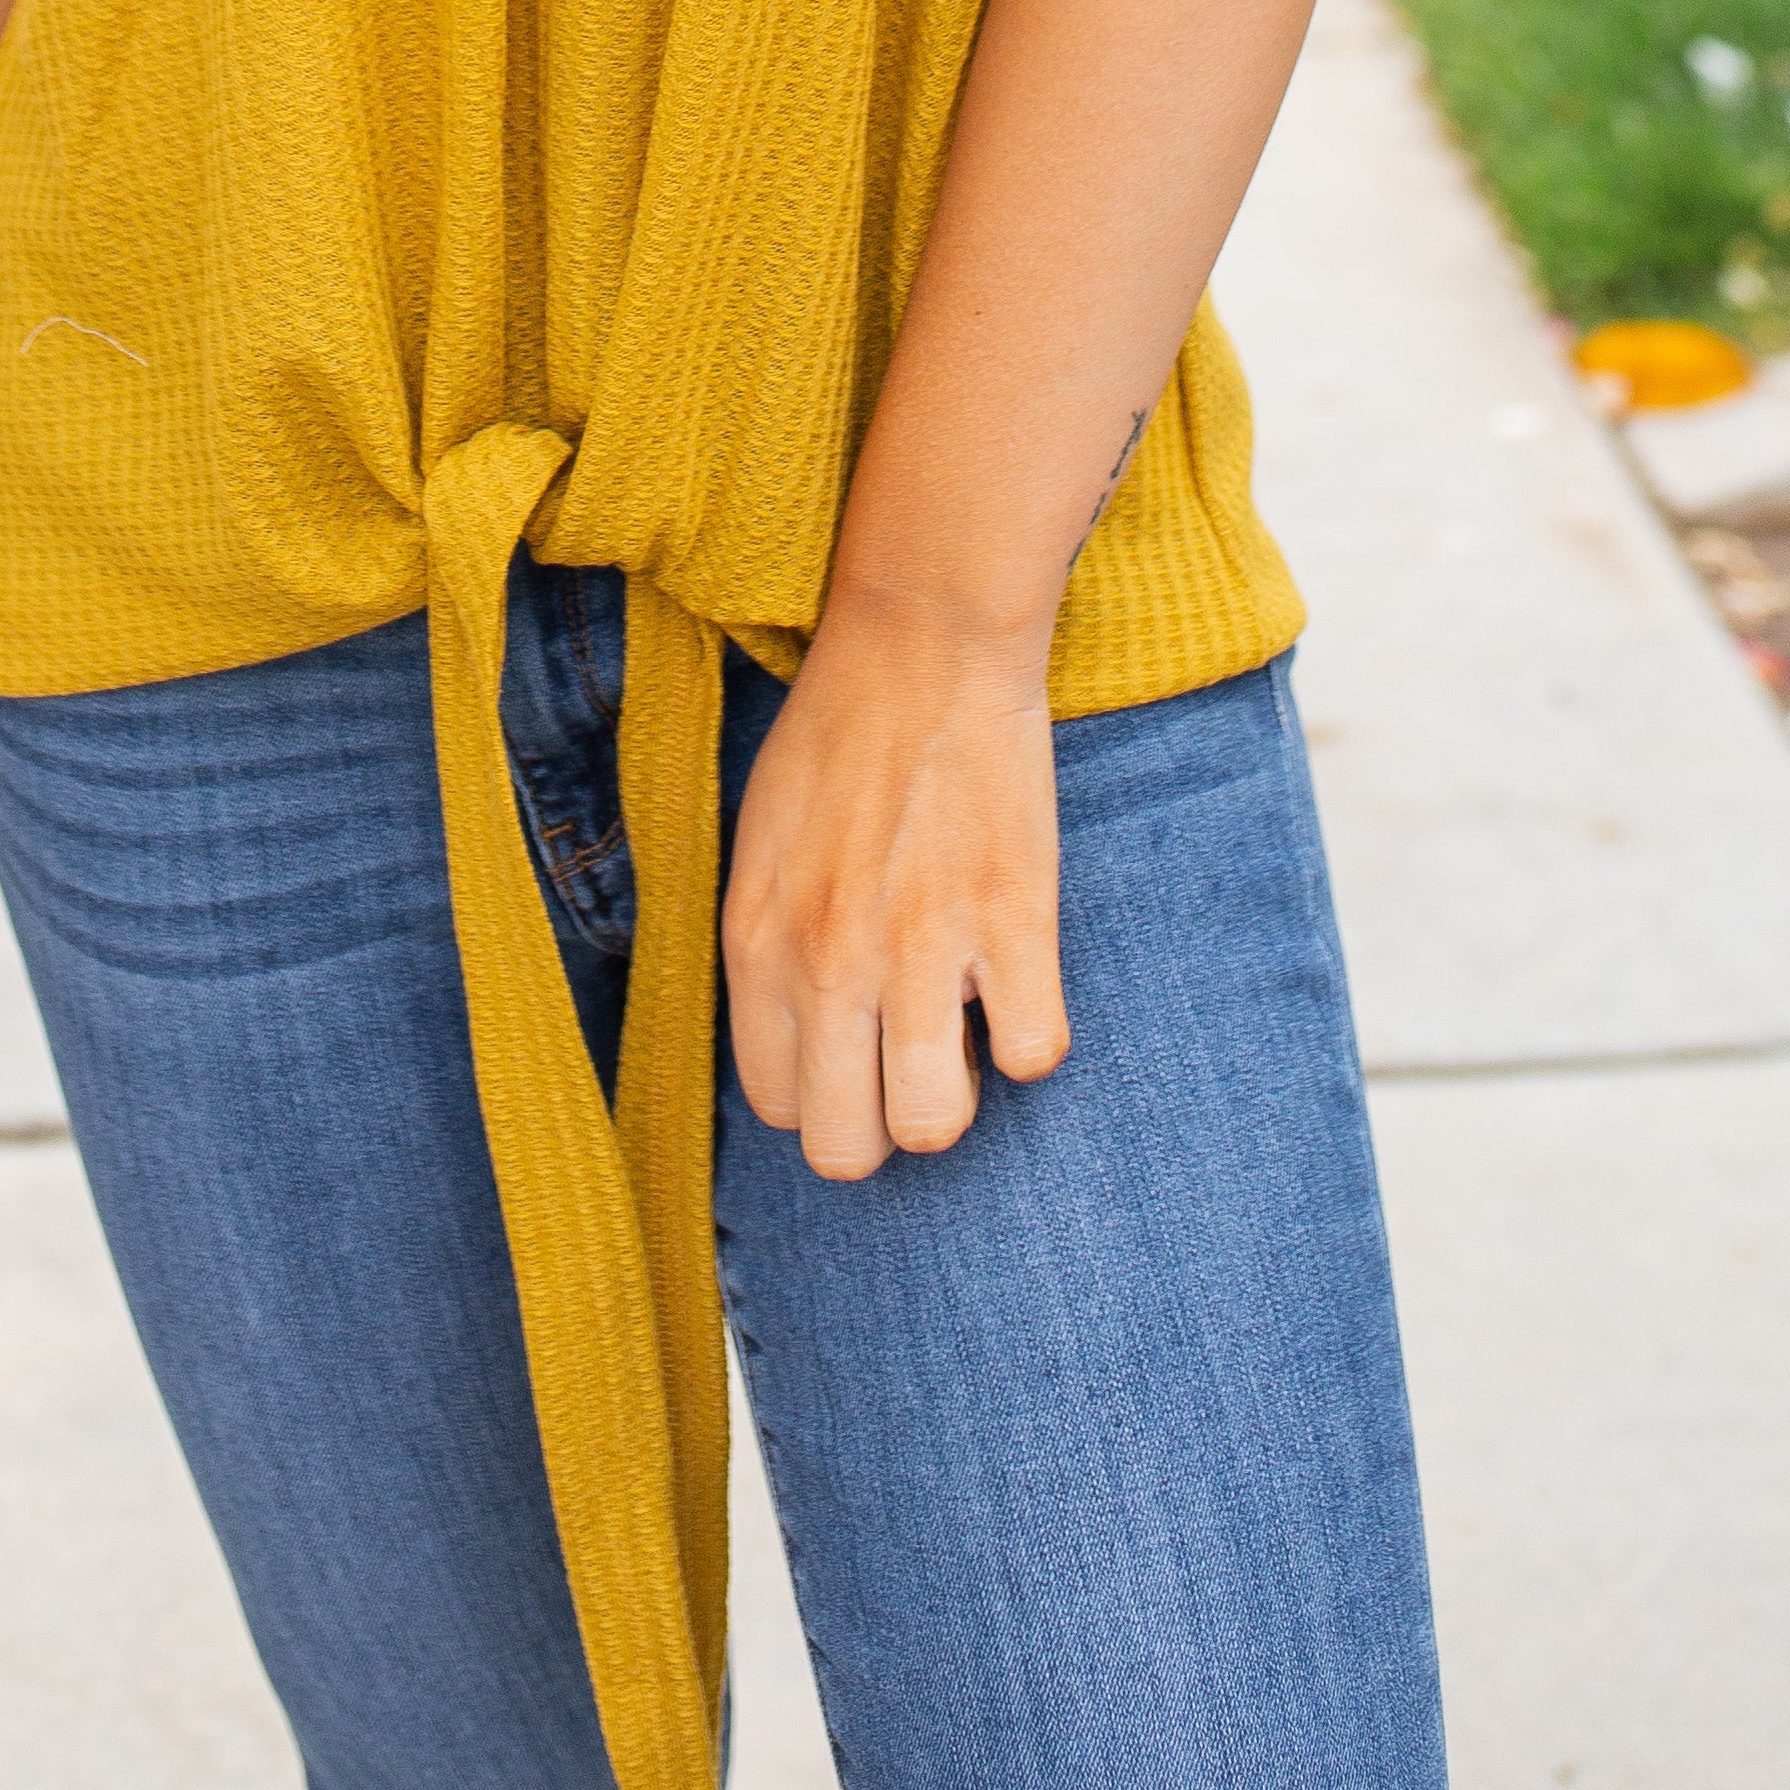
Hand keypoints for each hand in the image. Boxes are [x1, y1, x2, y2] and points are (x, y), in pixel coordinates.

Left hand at [721, 592, 1069, 1179]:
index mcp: (757, 939)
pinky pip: (1032, 1056)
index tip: (853, 1049)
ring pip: (933, 1126)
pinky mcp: (1012, 920)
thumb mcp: (761, 842)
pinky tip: (1016, 979)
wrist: (925, 643)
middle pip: (847, 1146)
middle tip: (909, 1056)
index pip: (777, 1106)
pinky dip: (1031, 1035)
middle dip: (882, 1121)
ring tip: (962, 1028)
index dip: (823, 1092)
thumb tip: (800, 1042)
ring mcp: (920, 948)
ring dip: (954, 1096)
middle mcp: (827, 961)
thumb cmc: (838, 733)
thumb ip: (770, 946)